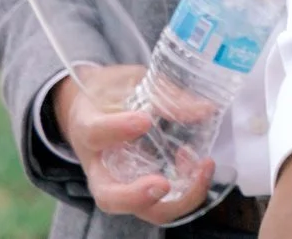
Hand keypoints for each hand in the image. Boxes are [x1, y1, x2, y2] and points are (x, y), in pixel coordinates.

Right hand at [49, 67, 216, 222]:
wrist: (91, 109)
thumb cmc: (111, 93)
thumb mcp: (132, 81)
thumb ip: (164, 94)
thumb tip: (204, 109)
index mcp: (87, 127)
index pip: (95, 133)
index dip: (118, 129)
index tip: (144, 120)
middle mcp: (99, 166)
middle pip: (109, 197)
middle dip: (137, 196)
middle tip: (163, 183)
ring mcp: (120, 184)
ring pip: (142, 211)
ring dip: (178, 198)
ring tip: (202, 165)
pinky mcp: (140, 189)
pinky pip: (162, 204)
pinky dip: (187, 192)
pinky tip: (199, 165)